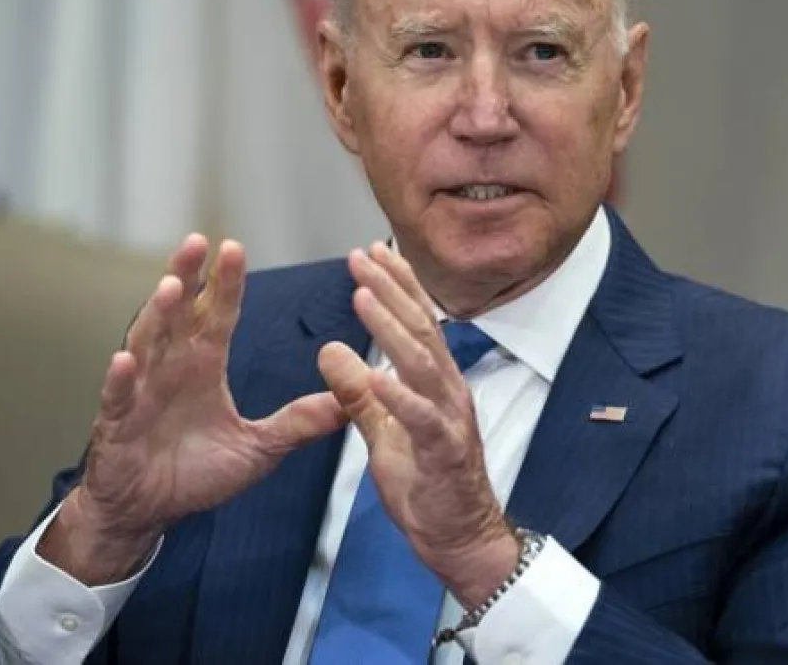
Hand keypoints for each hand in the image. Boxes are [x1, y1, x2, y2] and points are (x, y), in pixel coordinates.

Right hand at [40, 235, 348, 583]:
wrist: (147, 513)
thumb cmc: (195, 474)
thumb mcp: (259, 448)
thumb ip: (299, 423)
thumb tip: (348, 403)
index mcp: (203, 366)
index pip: (217, 315)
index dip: (225, 283)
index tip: (234, 248)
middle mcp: (170, 369)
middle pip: (179, 313)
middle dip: (188, 276)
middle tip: (199, 241)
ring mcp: (141, 392)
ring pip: (147, 343)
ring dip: (157, 314)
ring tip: (171, 287)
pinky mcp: (117, 424)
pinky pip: (119, 397)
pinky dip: (122, 379)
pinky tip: (126, 359)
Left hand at [317, 243, 519, 608]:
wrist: (458, 535)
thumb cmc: (425, 481)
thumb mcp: (381, 431)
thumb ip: (357, 393)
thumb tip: (329, 350)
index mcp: (434, 381)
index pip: (416, 321)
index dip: (395, 284)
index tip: (369, 250)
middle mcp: (447, 390)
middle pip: (420, 328)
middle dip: (390, 289)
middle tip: (360, 256)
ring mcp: (449, 418)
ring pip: (421, 363)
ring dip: (391, 328)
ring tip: (362, 297)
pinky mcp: (444, 451)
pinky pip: (422, 419)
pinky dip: (399, 397)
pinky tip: (376, 377)